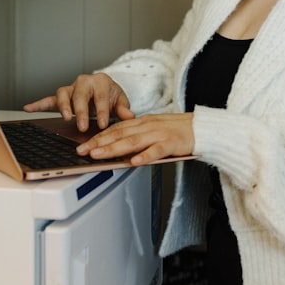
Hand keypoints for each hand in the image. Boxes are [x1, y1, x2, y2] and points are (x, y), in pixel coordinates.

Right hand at [23, 73, 134, 130]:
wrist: (105, 89)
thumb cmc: (111, 96)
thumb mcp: (121, 101)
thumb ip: (124, 109)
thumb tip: (130, 116)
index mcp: (101, 81)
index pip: (101, 97)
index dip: (102, 111)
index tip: (102, 124)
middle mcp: (84, 82)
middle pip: (80, 95)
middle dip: (81, 111)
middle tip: (82, 125)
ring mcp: (72, 88)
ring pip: (63, 94)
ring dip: (63, 106)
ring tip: (65, 118)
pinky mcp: (63, 96)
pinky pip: (49, 100)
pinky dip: (38, 104)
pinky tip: (28, 108)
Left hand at [75, 113, 193, 165]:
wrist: (202, 128)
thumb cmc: (178, 130)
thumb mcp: (154, 129)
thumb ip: (137, 136)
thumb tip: (119, 149)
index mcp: (142, 122)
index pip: (116, 129)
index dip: (98, 137)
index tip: (83, 145)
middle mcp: (147, 126)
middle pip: (119, 134)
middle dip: (99, 143)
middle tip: (82, 151)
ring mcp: (159, 134)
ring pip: (133, 141)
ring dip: (114, 148)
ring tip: (99, 155)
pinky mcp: (171, 143)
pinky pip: (156, 150)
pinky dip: (144, 155)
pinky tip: (134, 162)